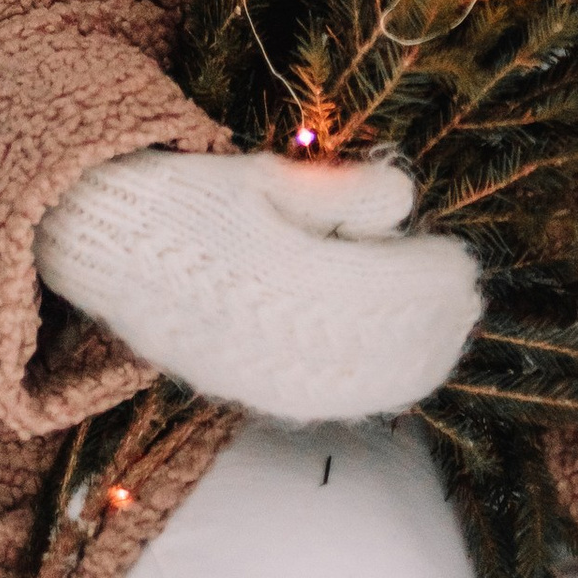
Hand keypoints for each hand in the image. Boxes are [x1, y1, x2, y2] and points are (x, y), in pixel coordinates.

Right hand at [34, 146, 479, 422]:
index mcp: (268, 267)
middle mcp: (264, 333)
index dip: (427, 279)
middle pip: (378, 341)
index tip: (460, 256)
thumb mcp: (259, 174)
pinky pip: (332, 403)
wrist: (107, 248)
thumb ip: (335, 189)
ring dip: (420, 357)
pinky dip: (381, 385)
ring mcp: (255, 372)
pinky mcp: (248, 392)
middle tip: (469, 289)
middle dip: (435, 320)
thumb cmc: (191, 198)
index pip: (374, 287)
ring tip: (452, 326)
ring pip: (363, 383)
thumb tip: (404, 200)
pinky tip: (407, 363)